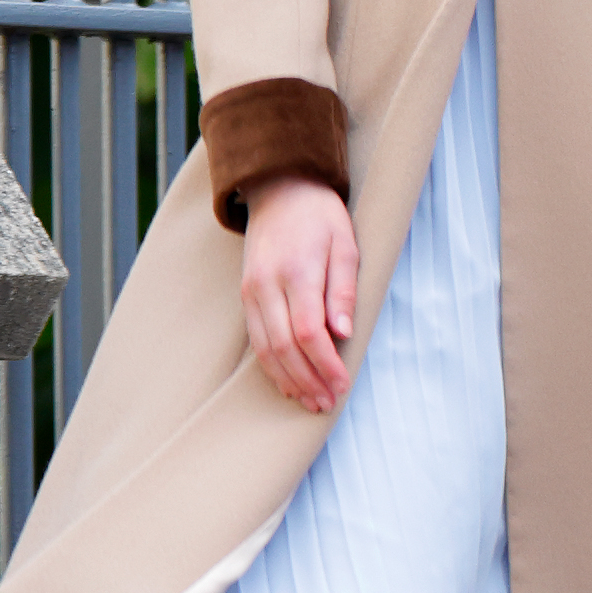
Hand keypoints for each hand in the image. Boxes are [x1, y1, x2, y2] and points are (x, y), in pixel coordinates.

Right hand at [239, 175, 358, 411]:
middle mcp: (267, 286)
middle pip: (283, 347)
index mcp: (297, 272)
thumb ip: (344, 290)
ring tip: (309, 401)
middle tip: (326, 403)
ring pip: (265, 349)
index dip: (324, 364)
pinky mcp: (245, 296)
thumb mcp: (346, 244)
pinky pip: (256, 339)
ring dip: (287, 380)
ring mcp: (251, 292)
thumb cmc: (321, 217)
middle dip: (306, 380)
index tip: (342, 384)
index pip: (308, 332)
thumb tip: (343, 334)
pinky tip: (287, 381)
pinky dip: (271, 365)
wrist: (280, 189)